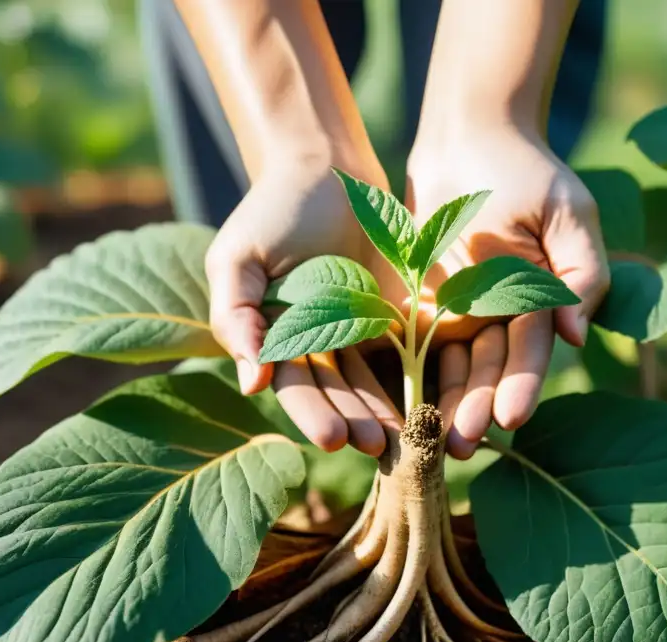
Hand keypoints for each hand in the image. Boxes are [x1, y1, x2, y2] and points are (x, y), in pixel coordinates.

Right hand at [206, 159, 406, 455]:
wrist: (325, 167)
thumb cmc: (273, 209)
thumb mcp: (239, 258)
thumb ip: (236, 315)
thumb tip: (251, 382)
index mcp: (271, 338)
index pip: (293, 385)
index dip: (312, 414)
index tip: (333, 440)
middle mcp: (310, 343)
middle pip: (335, 392)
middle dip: (355, 422)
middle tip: (380, 449)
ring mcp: (351, 331)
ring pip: (369, 381)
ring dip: (385, 411)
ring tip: (410, 438)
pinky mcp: (388, 316)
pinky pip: (402, 353)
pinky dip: (412, 379)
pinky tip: (430, 404)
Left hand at [407, 127, 608, 458]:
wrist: (468, 138)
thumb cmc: (527, 171)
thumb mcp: (569, 215)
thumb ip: (581, 273)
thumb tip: (577, 334)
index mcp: (541, 302)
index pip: (532, 352)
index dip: (522, 385)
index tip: (511, 418)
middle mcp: (501, 316)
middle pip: (489, 370)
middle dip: (478, 407)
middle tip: (463, 445)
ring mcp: (460, 313)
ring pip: (451, 366)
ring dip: (443, 403)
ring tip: (431, 439)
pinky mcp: (422, 303)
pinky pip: (413, 342)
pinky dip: (409, 371)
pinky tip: (400, 402)